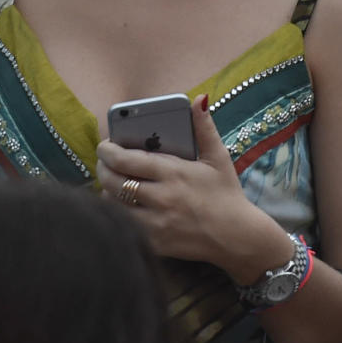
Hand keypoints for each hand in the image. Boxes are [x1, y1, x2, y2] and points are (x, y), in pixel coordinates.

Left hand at [96, 96, 291, 277]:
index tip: (105, 145)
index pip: (125, 159)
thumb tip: (198, 99)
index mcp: (173, 173)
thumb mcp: (218, 157)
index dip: (107, 151)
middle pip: (113, 181)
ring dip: (107, 192)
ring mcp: (158, 223)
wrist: (239, 237)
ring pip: (114, 205)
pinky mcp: (157, 243)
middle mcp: (162, 197)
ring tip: (110, 182)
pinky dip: (118, 216)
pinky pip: (125, 227)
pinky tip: (121, 207)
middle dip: (102, 168)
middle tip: (104, 163)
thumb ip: (204, 127)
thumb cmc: (226, 194)